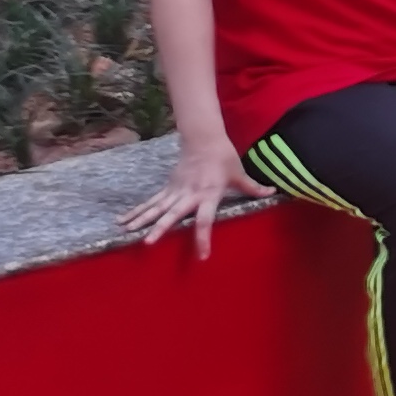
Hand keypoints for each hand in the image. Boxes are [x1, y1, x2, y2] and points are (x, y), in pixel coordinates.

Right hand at [126, 136, 268, 257]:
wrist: (204, 139)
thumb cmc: (224, 158)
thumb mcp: (239, 174)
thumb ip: (252, 187)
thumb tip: (272, 192)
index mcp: (209, 194)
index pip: (205, 220)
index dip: (203, 238)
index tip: (201, 255)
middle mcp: (190, 195)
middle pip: (173, 214)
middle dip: (160, 228)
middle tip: (148, 242)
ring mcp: (176, 191)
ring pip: (157, 208)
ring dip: (141, 220)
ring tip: (126, 233)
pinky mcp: (168, 188)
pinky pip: (151, 202)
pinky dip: (137, 211)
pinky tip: (122, 221)